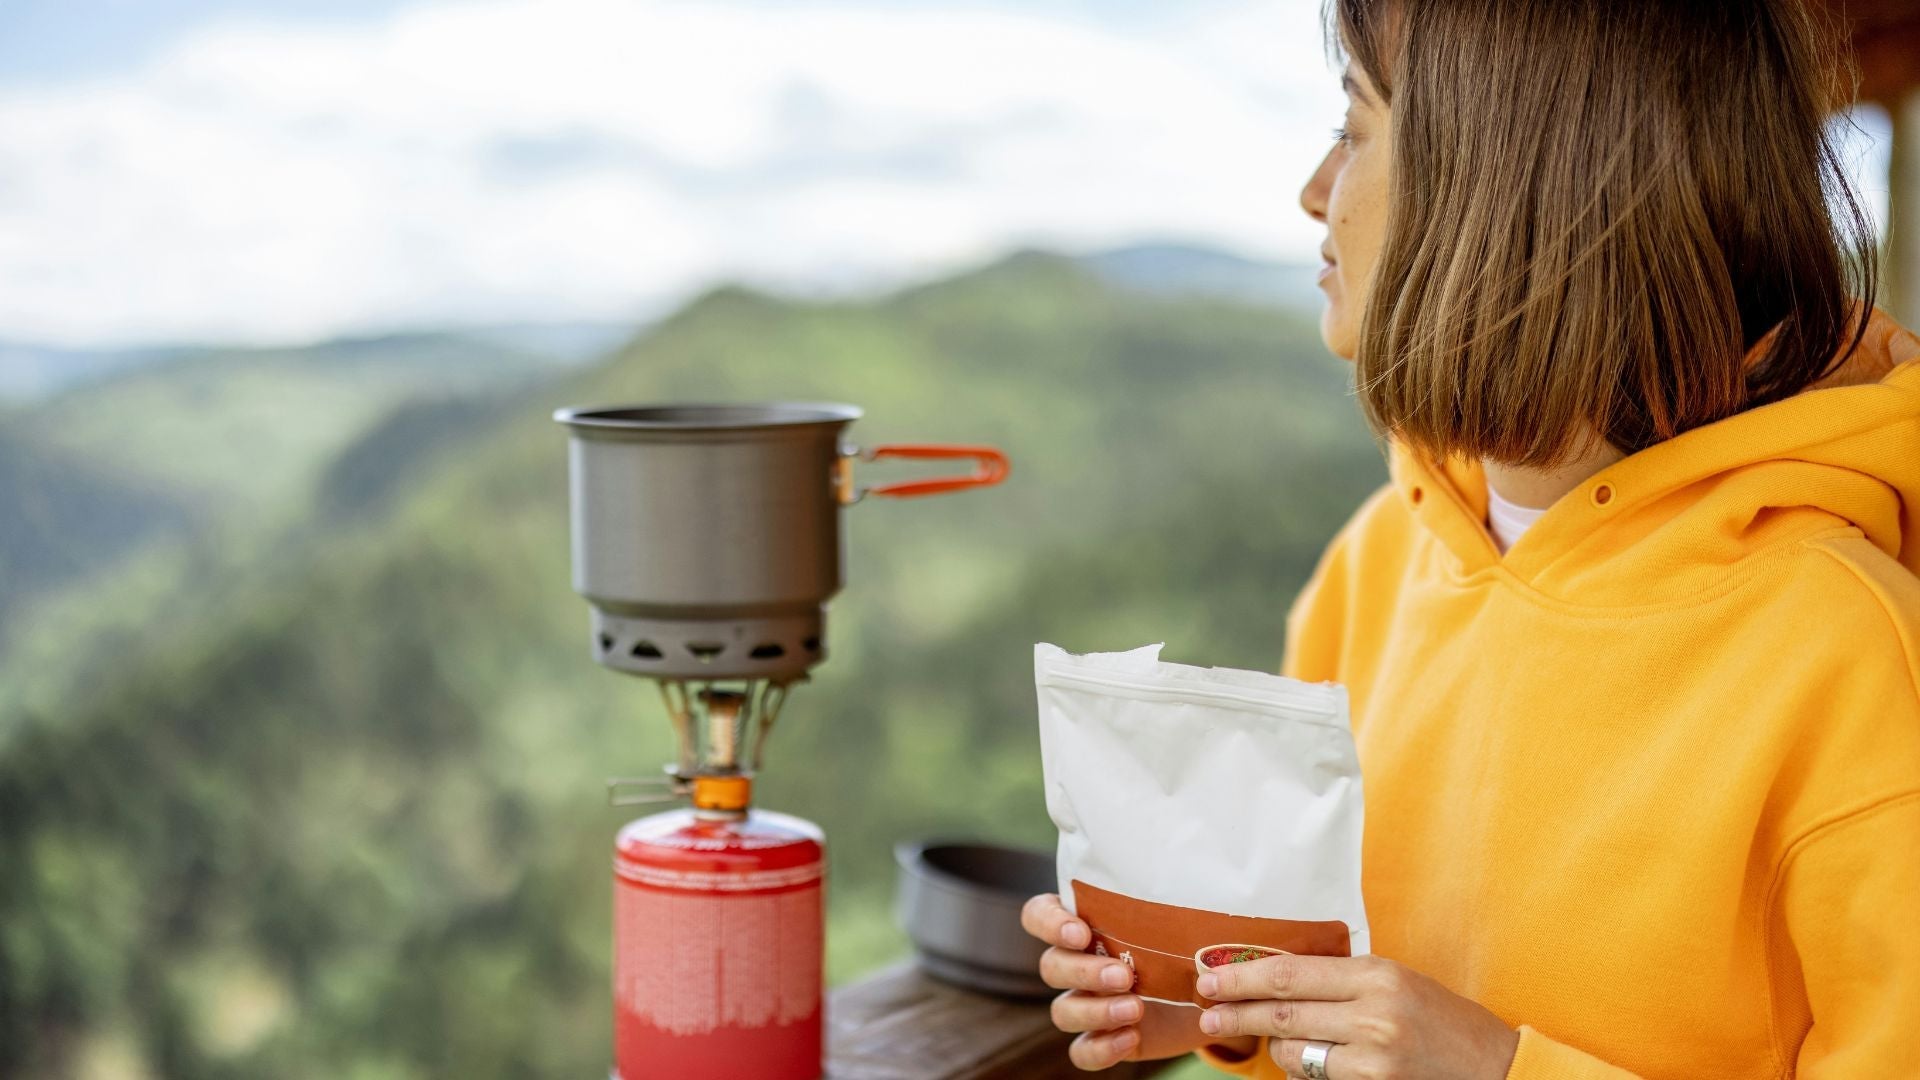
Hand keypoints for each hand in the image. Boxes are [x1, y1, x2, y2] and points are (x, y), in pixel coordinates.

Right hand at [1020, 892, 1256, 1069]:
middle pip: (1051, 966)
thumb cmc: (1192, 944)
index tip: (1082, 933)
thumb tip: (1199, 879)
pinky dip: (1101, 1048)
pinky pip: (1081, 1050)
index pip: (1039, 915)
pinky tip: (1131, 1037)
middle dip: (1084, 971)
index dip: (1049, 924)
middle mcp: (1077, 962)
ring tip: (1135, 1009)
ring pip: (1062, 1010)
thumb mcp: (1186, 919)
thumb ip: (1175, 904)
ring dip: (1094, 1011)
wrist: (1212, 996)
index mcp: (1085, 923)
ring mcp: (1087, 1002)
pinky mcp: (1101, 1038)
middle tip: (1125, 976)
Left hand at [1195, 953, 1518, 1079]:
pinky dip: (1303, 1069)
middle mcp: (1373, 1009)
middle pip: (1281, 1009)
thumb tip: (1272, 978)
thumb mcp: (1395, 983)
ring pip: (1293, 1048)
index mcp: (1375, 972)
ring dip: (1275, 1045)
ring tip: (1273, 1040)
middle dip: (1235, 1012)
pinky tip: (1310, 1062)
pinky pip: (1315, 1076)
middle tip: (1207, 1015)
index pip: (1289, 972)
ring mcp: (1374, 1052)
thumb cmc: (1442, 1022)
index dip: (1241, 976)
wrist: (1495, 1067)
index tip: (1210, 979)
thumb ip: (1341, 980)